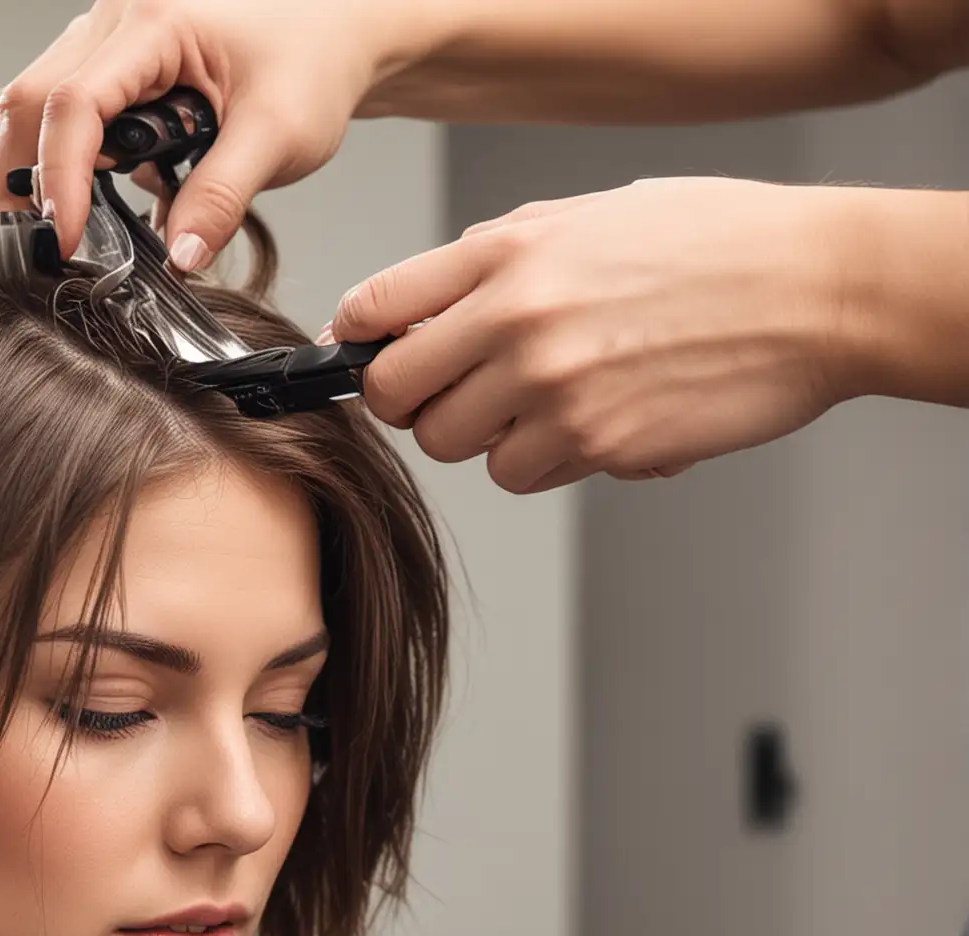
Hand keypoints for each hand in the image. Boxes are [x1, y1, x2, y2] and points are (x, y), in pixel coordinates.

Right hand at [0, 0, 382, 269]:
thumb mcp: (283, 132)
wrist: (333, 26)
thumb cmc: (312, 61)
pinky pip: (31, 110)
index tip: (64, 239)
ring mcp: (96, 43)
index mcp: (153, 21)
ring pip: (12, 102)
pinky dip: (0, 157)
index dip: (60, 175)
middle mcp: (110, 22)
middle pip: (24, 100)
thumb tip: (179, 257)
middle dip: (6, 182)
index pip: (77, 101)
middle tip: (5, 256)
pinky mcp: (97, 72)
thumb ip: (225, 193)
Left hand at [328, 178, 868, 492]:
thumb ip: (492, 260)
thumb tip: (410, 308)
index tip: (370, 356)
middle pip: (396, 397)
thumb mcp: (588, 218)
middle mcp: (518, 319)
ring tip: (547, 400)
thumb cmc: (714, 246)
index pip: (374, 309)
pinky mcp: (596, 444)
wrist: (820, 292)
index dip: (360, 342)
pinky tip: (595, 419)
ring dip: (487, 436)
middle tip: (457, 391)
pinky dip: (545, 460)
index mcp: (508, 253)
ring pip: (458, 448)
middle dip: (416, 401)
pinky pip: (524, 473)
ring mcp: (554, 387)